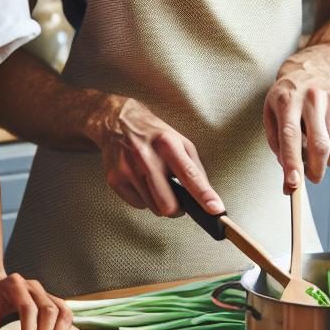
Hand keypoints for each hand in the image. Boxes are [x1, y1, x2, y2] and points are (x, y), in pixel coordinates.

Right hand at [88, 95, 223, 217]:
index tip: (215, 209)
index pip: (189, 175)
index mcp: (167, 144)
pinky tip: (141, 181)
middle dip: (176, 209)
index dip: (204, 195)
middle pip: (167, 204)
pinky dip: (143, 198)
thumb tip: (206, 194)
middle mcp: (146, 156)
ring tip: (156, 182)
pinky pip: (137, 204)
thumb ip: (193, 167)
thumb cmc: (152, 132)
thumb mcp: (179, 141)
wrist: (116, 120)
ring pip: (153, 208)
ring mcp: (128, 168)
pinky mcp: (114, 178)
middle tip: (178, 202)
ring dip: (159, 202)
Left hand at [264, 59, 329, 193]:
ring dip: (323, 162)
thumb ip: (277, 143)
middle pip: (319, 144)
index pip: (290, 135)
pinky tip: (323, 137)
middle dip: (314, 170)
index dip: (292, 162)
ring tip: (312, 154)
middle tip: (309, 180)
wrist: (312, 71)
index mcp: (287, 99)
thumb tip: (289, 175)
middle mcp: (312, 98)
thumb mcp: (270, 114)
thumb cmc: (286, 99)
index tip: (292, 184)